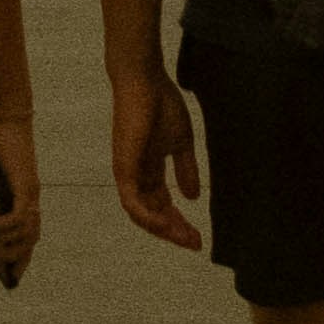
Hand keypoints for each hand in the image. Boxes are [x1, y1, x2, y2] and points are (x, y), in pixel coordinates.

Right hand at [0, 115, 42, 275]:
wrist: (4, 116)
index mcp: (22, 195)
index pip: (29, 232)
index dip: (23, 253)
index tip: (14, 273)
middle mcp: (30, 197)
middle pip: (32, 239)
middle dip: (16, 256)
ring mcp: (30, 192)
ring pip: (28, 232)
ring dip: (9, 244)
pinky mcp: (25, 186)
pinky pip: (18, 217)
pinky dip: (4, 224)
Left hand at [109, 65, 203, 252]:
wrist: (145, 80)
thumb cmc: (161, 104)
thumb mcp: (181, 142)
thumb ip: (186, 169)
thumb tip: (193, 197)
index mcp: (149, 169)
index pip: (162, 205)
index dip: (179, 222)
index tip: (199, 236)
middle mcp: (136, 176)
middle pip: (153, 215)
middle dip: (174, 231)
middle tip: (195, 243)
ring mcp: (128, 173)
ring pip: (142, 215)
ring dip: (164, 229)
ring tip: (186, 238)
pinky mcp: (123, 168)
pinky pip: (132, 203)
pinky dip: (149, 217)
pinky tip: (167, 224)